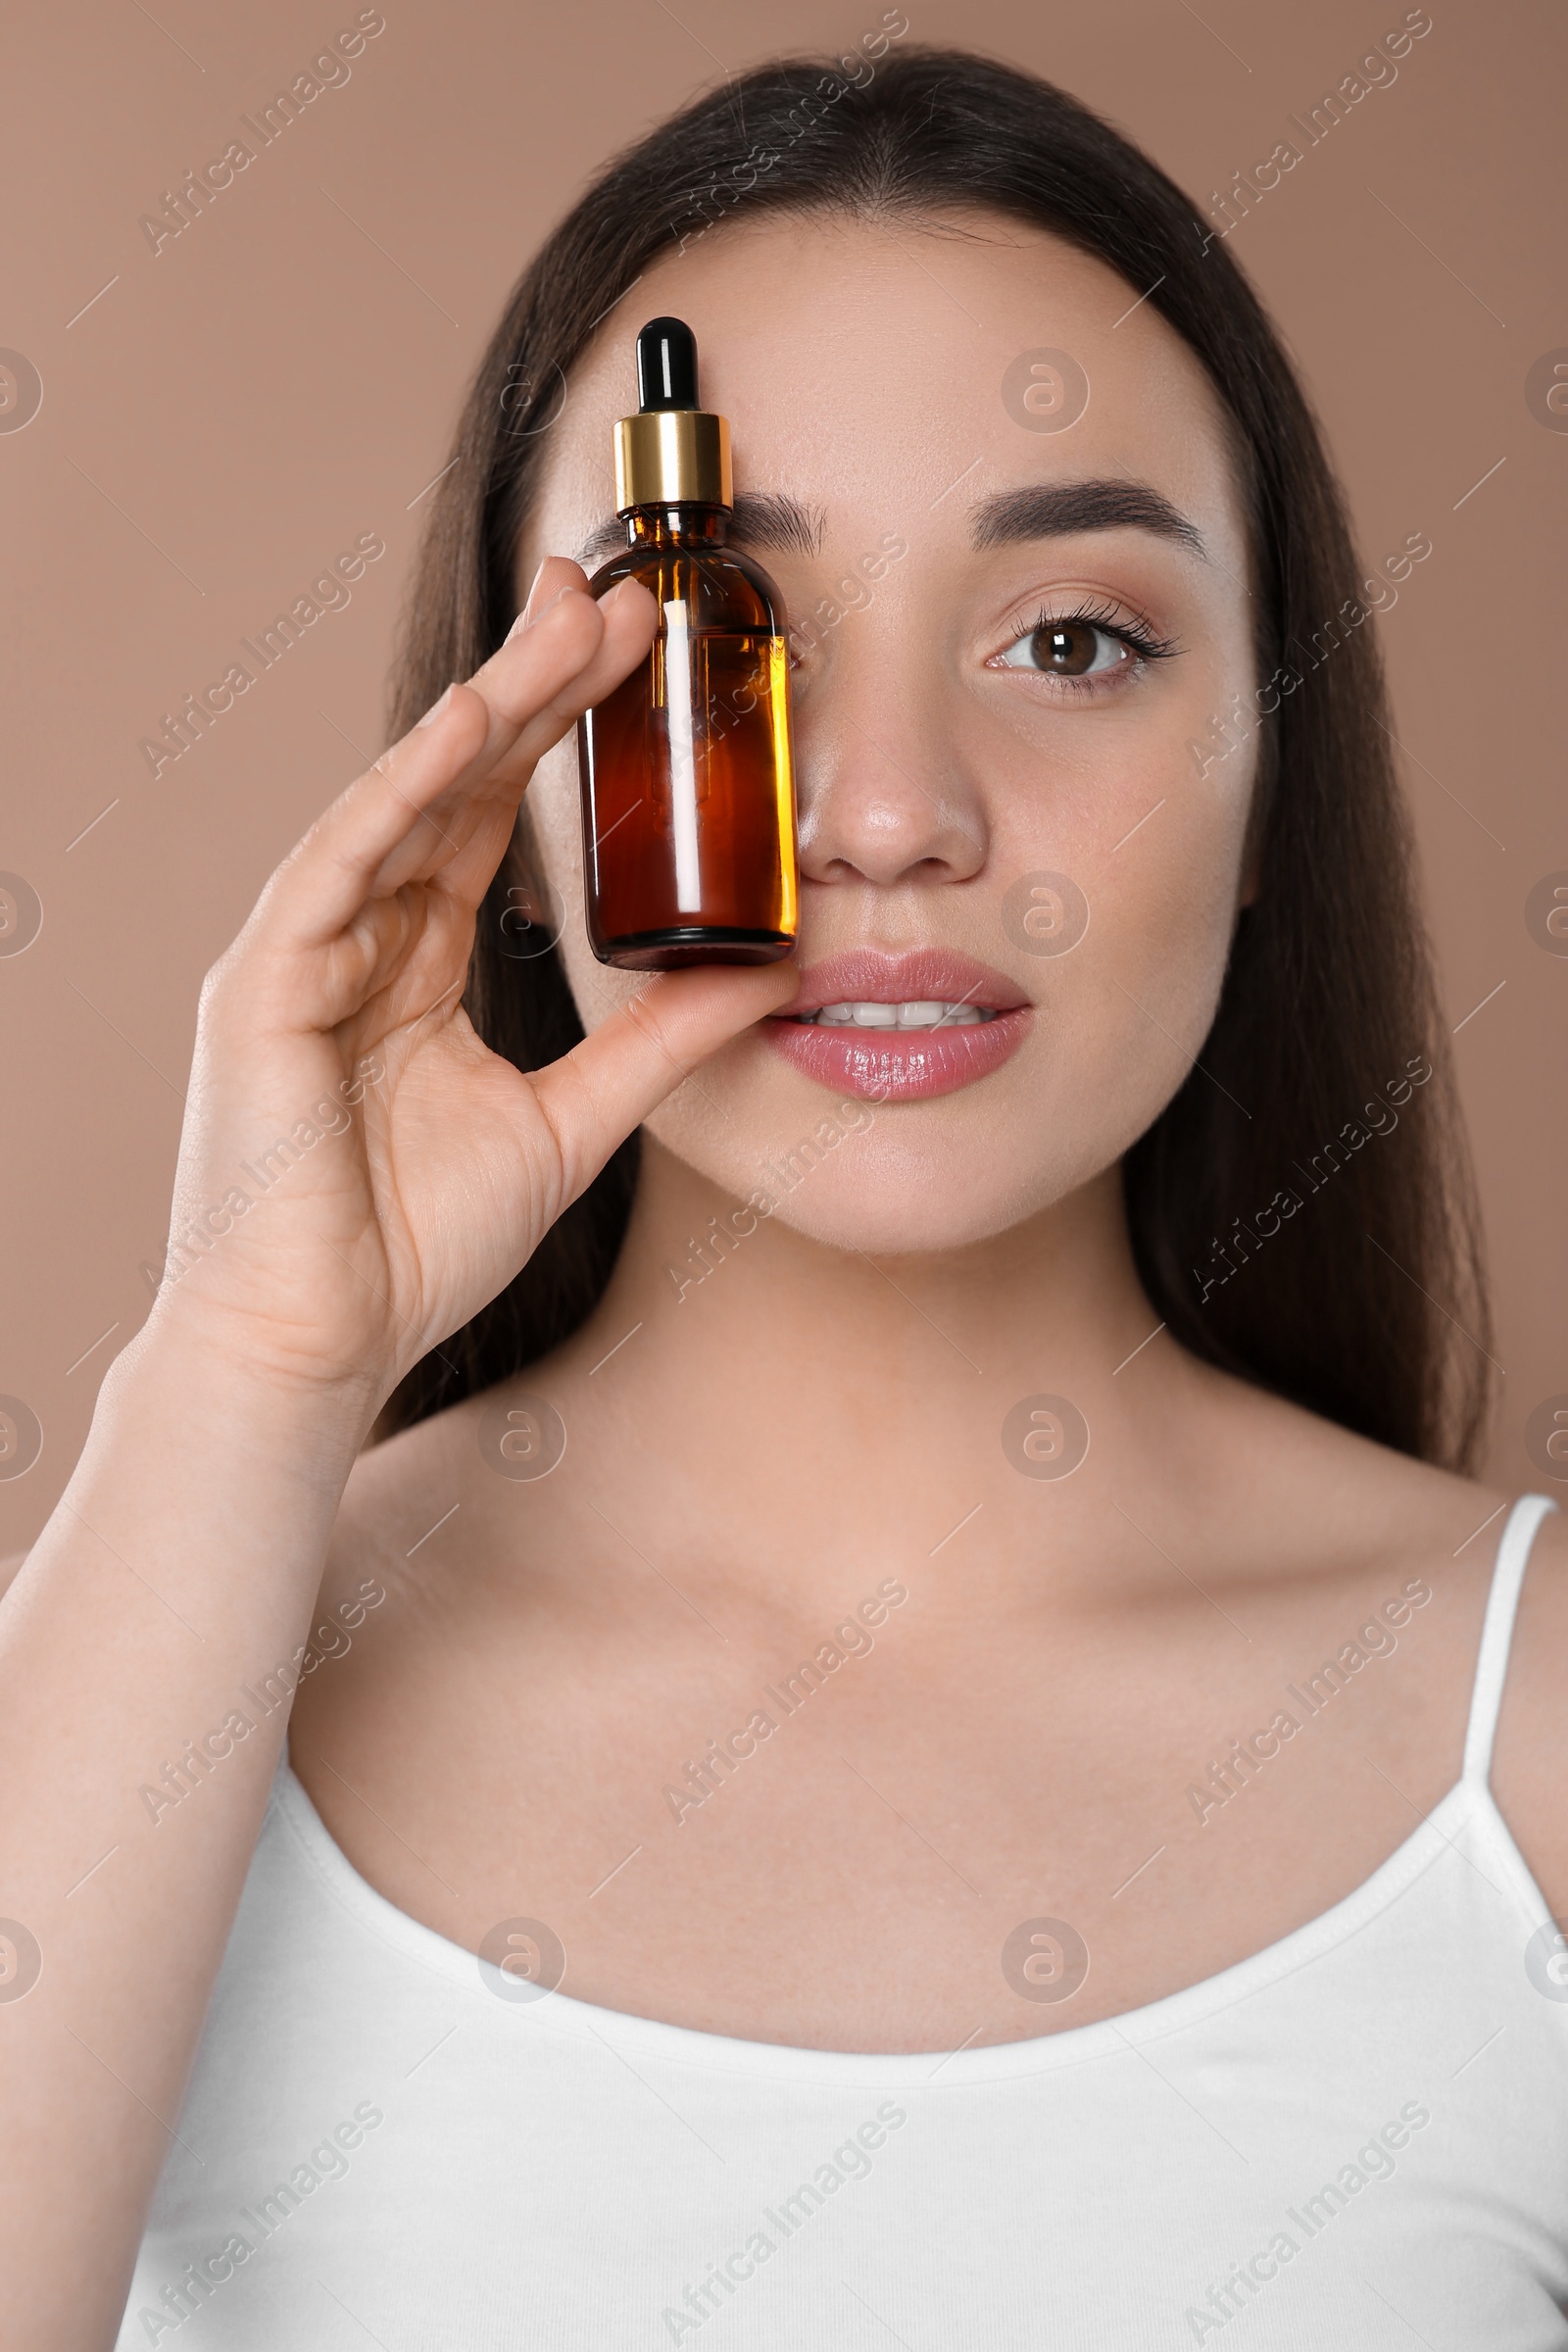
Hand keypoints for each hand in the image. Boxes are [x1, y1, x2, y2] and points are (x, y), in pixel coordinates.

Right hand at [146, 561, 796, 1407]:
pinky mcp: (263, 984)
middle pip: (453, 779)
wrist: (319, 1347)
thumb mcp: (574, 1122)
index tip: (630, 649)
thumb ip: (661, 1041)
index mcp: (417, 962)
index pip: (492, 815)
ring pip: (402, 796)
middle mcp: (358, 935)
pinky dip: (403, 789)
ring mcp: (305, 951)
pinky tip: (470, 721)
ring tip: (565, 618)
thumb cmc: (414, 1245)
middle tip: (613, 589)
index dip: (558, 728)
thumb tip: (766, 971)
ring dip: (486, 702)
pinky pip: (339, 863)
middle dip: (534, 680)